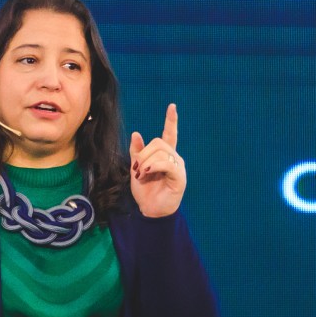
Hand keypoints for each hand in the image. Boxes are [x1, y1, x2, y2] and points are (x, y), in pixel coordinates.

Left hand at [129, 103, 185, 217]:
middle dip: (143, 154)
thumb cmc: (145, 191)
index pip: (169, 134)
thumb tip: (136, 133)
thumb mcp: (136, 168)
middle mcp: (173, 158)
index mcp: (164, 155)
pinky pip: (166, 164)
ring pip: (160, 152)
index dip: (171, 120)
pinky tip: (148, 173)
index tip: (172, 106)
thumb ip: (137, 152)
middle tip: (137, 170)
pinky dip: (154, 166)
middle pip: (158, 142)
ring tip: (142, 175)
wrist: (150, 210)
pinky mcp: (179, 177)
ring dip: (146, 163)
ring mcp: (178, 167)